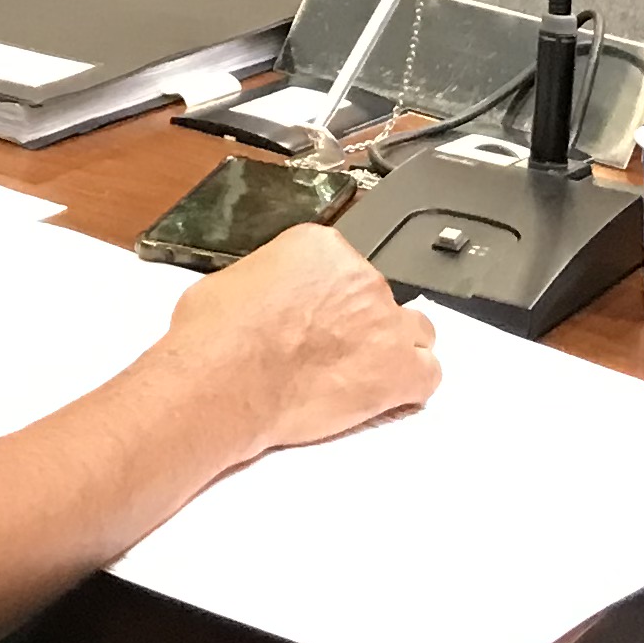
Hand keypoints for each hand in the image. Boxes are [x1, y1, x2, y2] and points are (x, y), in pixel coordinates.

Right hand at [159, 220, 441, 460]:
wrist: (222, 380)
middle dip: (358, 323)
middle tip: (328, 351)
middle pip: (378, 297)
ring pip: (414, 331)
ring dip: (393, 348)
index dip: (330, 297)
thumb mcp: (231, 281)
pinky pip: (427, 374)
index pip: (343, 266)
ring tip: (362, 372)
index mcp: (321, 247)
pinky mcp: (397, 370)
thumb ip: (270, 282)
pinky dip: (411, 385)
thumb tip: (268, 301)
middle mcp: (359, 276)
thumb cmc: (216, 337)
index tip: (316, 316)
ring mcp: (384, 323)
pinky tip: (385, 395)